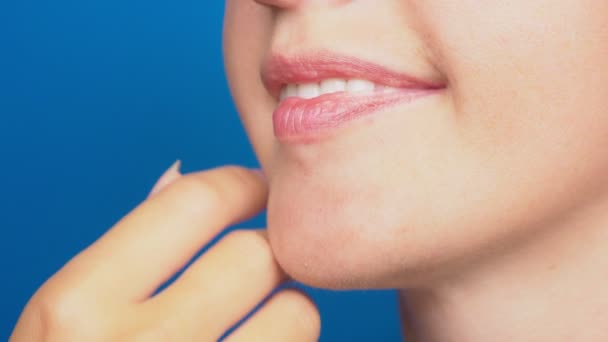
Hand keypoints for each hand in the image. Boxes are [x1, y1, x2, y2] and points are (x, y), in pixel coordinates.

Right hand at [10, 164, 320, 340]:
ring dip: (288, 312)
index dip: (240, 185)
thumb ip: (124, 251)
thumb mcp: (66, 322)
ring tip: (259, 327)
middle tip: (257, 267)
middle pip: (256, 254)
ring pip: (296, 314)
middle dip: (266, 253)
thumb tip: (182, 176)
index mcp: (79, 306)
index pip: (194, 202)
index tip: (256, 190)